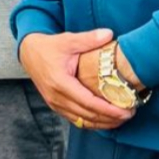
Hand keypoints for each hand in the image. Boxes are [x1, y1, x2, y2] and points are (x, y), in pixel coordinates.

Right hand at [19, 30, 133, 130]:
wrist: (29, 53)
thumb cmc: (49, 47)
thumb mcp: (68, 40)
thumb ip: (89, 39)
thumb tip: (109, 34)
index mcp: (60, 82)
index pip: (88, 102)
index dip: (108, 110)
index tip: (126, 111)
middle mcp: (56, 97)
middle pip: (87, 115)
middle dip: (110, 119)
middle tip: (129, 114)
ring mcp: (54, 103)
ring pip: (82, 121)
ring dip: (102, 124)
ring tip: (120, 120)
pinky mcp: (55, 106)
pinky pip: (75, 120)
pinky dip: (91, 123)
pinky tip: (105, 121)